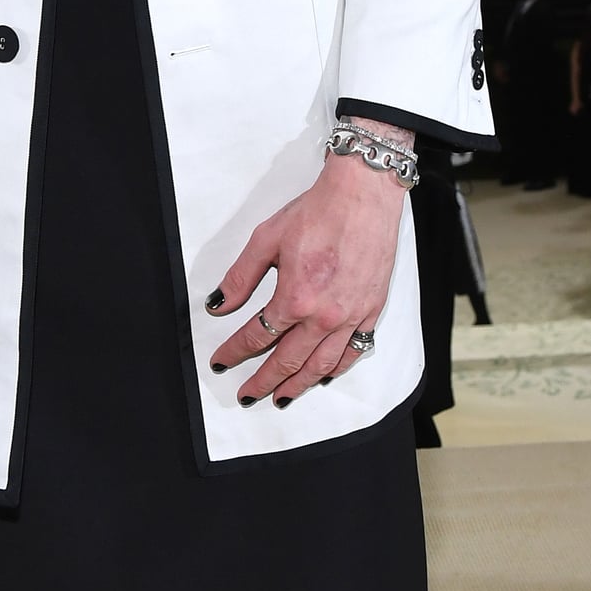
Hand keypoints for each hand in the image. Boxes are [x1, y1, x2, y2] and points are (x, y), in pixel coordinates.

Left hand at [205, 150, 406, 404]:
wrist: (363, 194)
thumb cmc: (318, 211)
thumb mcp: (267, 239)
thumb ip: (240, 278)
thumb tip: (218, 305)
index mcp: (295, 298)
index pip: (256, 337)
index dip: (234, 352)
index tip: (221, 362)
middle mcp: (324, 315)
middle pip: (288, 360)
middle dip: (263, 381)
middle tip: (247, 394)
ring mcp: (351, 316)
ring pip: (322, 365)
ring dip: (298, 385)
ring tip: (281, 397)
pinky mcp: (371, 309)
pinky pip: (354, 350)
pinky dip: (337, 368)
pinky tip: (323, 376)